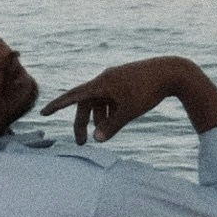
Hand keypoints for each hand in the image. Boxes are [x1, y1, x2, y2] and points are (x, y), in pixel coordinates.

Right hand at [42, 55, 216, 143]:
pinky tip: (118, 119)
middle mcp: (105, 79)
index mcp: (102, 84)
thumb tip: (97, 139)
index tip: (43, 113)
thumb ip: (112, 126)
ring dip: (99, 118)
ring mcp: (115, 79)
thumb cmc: (149, 91)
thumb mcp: (130, 111)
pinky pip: (110, 98)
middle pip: (86, 103)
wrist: (172, 72)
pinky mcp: (125, 81)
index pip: (73, 96)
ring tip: (106, 133)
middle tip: (82, 143)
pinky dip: (110, 110)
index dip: (57, 105)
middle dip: (82, 123)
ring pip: (99, 102)